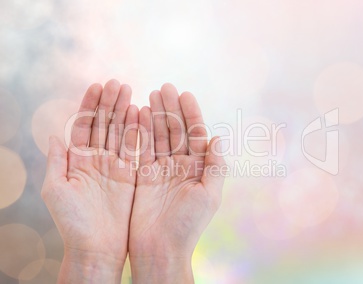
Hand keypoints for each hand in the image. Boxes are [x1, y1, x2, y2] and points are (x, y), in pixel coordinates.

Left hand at [41, 79, 138, 282]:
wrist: (97, 246)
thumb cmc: (72, 222)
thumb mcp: (56, 190)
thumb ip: (56, 161)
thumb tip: (54, 136)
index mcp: (78, 160)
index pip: (84, 125)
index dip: (89, 105)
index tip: (97, 85)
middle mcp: (97, 160)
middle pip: (104, 124)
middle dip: (110, 102)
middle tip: (118, 83)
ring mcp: (115, 165)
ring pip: (120, 132)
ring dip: (124, 111)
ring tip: (129, 91)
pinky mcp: (131, 174)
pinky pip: (135, 148)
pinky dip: (137, 130)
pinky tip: (139, 113)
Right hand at [129, 83, 225, 282]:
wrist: (160, 248)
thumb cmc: (188, 225)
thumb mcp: (209, 195)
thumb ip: (215, 166)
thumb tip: (219, 137)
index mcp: (199, 168)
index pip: (196, 134)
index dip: (191, 114)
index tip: (184, 94)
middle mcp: (181, 165)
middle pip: (176, 130)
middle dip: (171, 108)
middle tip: (164, 87)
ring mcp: (161, 168)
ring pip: (158, 135)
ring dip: (155, 115)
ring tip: (151, 94)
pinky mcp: (143, 174)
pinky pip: (142, 148)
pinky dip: (140, 131)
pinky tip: (138, 114)